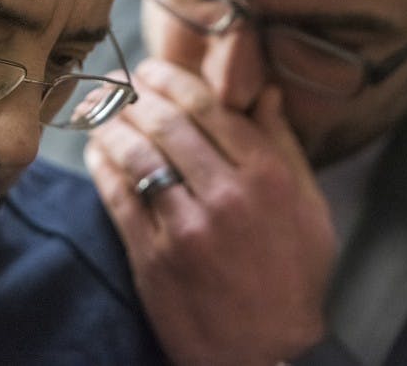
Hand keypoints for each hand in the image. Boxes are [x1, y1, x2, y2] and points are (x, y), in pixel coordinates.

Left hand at [86, 58, 335, 365]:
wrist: (264, 352)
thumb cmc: (292, 276)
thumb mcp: (310, 209)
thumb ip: (285, 146)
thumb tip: (267, 92)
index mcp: (267, 177)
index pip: (208, 106)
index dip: (171, 79)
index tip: (152, 69)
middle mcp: (227, 195)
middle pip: (167, 123)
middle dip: (136, 94)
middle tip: (119, 83)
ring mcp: (187, 227)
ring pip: (137, 154)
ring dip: (112, 124)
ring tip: (101, 111)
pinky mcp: (154, 256)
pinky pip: (119, 197)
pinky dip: (102, 166)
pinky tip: (96, 150)